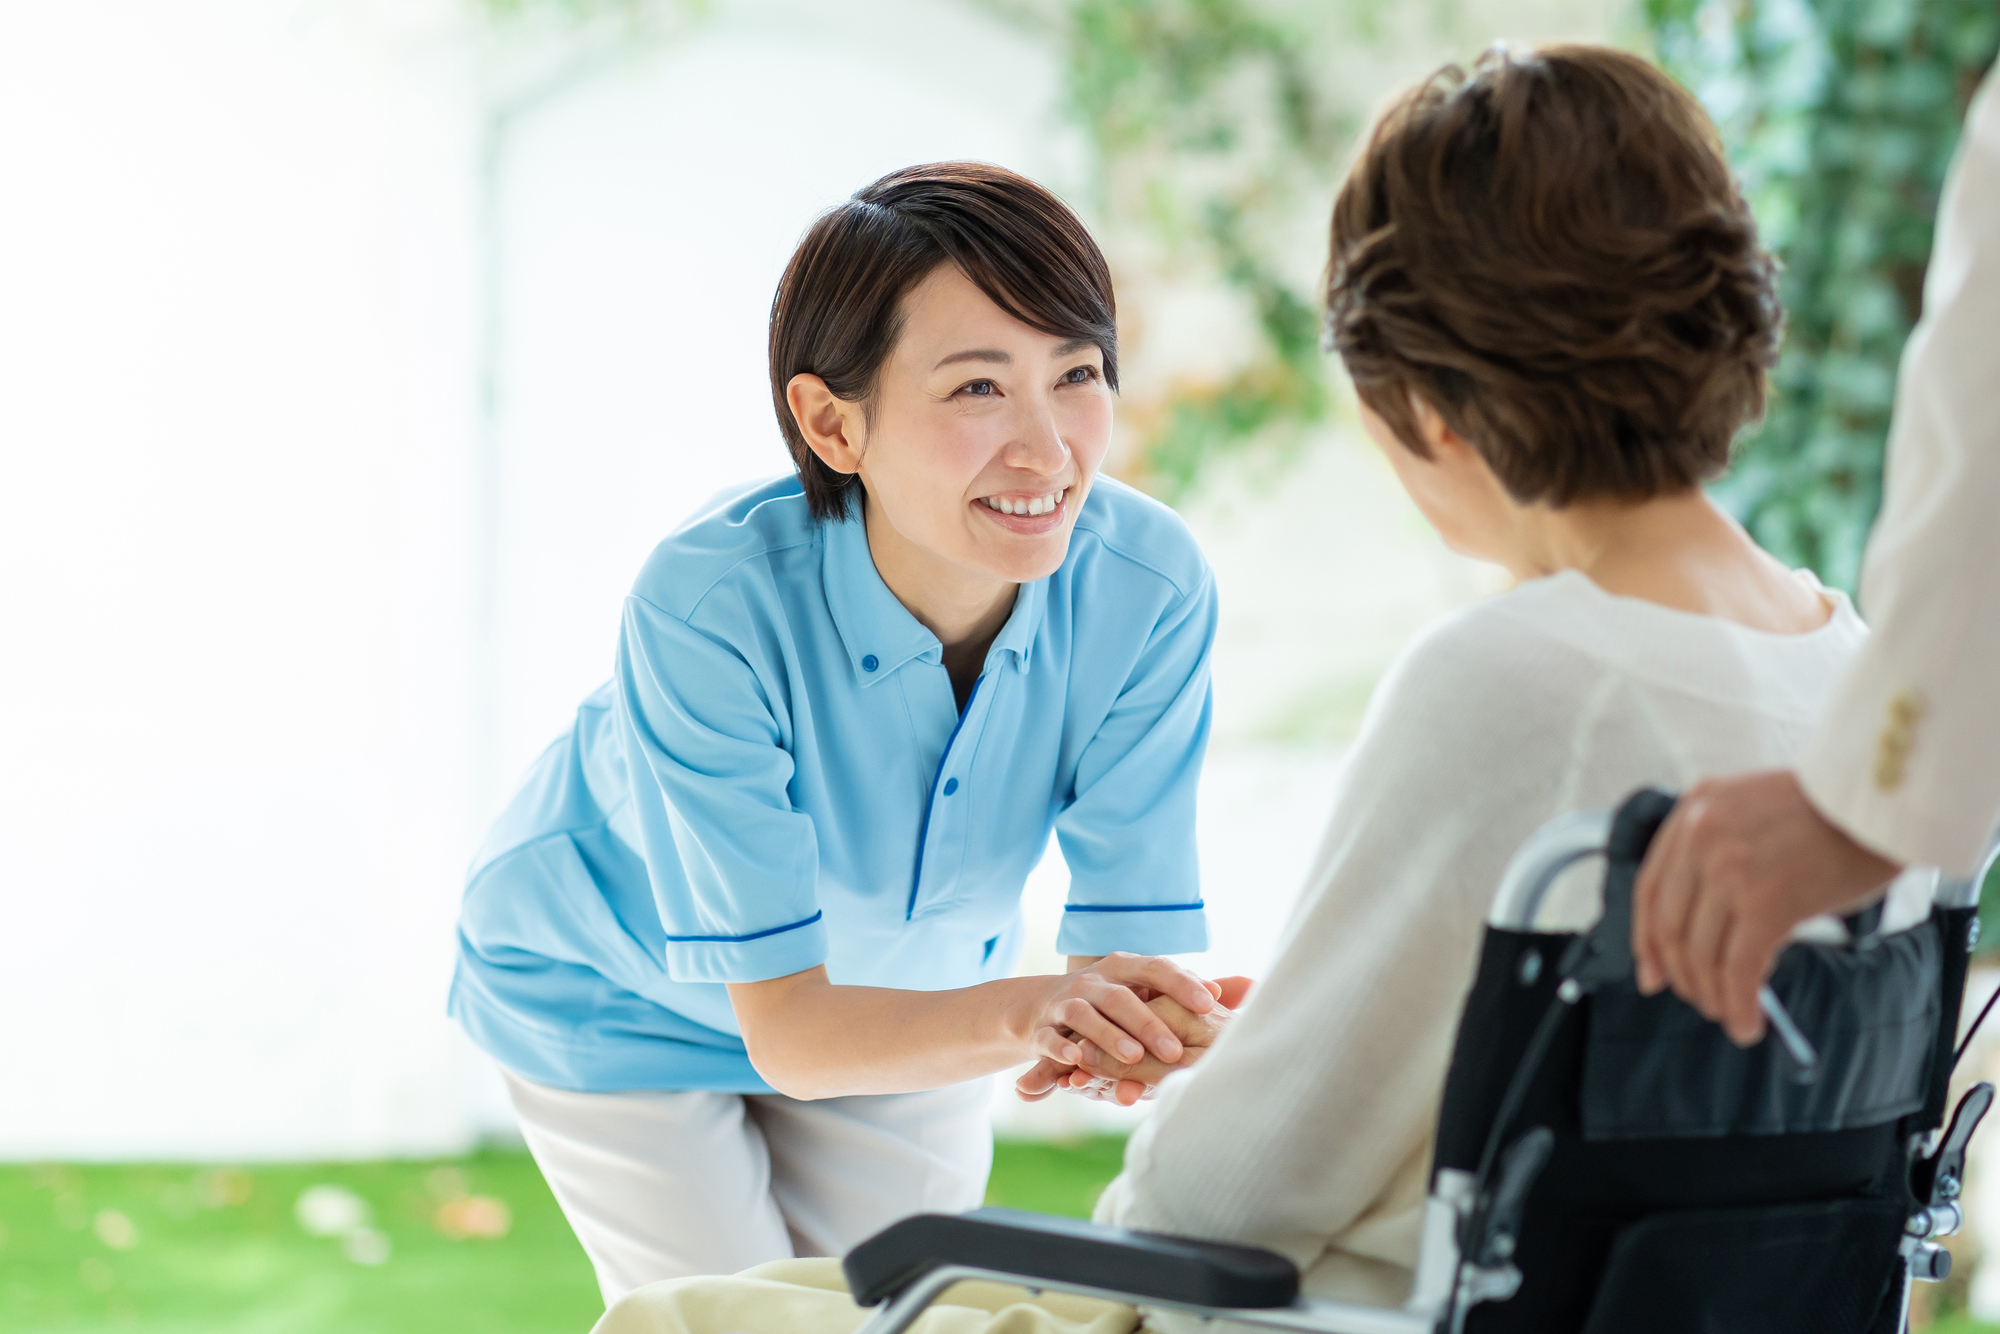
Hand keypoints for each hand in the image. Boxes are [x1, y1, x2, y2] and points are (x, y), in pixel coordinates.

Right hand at [1024, 953, 1217, 1076]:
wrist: (1042, 1006)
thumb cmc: (1110, 1003)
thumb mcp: (1147, 991)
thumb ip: (1193, 991)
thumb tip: (1246, 986)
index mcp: (1124, 969)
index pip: (1155, 968)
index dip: (1181, 984)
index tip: (1209, 1004)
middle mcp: (1094, 981)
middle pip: (1121, 998)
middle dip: (1148, 1024)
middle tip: (1174, 1051)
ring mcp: (1065, 1003)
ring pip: (1085, 1016)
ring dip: (1108, 1036)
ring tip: (1133, 1057)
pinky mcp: (1041, 1028)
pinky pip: (1049, 1038)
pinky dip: (1060, 1049)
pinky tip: (1076, 1062)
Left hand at [1632, 770, 1900, 1044]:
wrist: (1884, 803)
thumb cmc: (1831, 811)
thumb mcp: (1751, 809)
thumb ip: (1718, 851)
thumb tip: (1703, 924)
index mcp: (1692, 810)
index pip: (1649, 888)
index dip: (1646, 940)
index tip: (1652, 973)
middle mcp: (1700, 837)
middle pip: (1670, 926)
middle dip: (1681, 975)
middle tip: (1697, 999)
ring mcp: (1729, 870)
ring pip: (1702, 953)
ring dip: (1712, 996)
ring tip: (1728, 1015)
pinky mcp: (1766, 902)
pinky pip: (1739, 969)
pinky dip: (1739, 1004)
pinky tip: (1748, 1024)